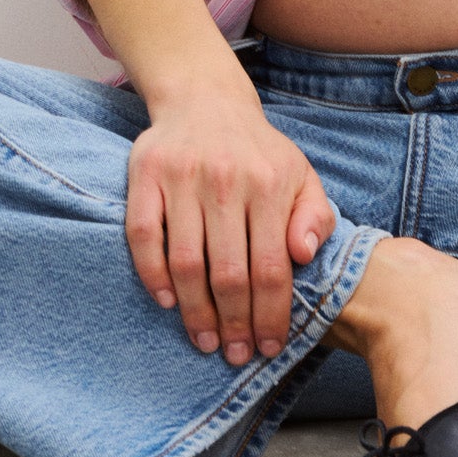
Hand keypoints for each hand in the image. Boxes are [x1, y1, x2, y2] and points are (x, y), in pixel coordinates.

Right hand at [125, 89, 336, 365]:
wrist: (206, 101)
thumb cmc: (259, 152)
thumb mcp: (300, 175)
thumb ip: (314, 216)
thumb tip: (305, 256)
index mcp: (269, 184)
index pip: (271, 266)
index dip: (270, 314)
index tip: (269, 347)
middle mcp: (226, 180)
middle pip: (228, 272)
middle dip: (234, 323)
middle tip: (235, 355)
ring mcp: (182, 177)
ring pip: (186, 261)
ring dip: (195, 311)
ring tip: (206, 341)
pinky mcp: (145, 175)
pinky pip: (144, 236)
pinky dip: (152, 275)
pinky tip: (168, 303)